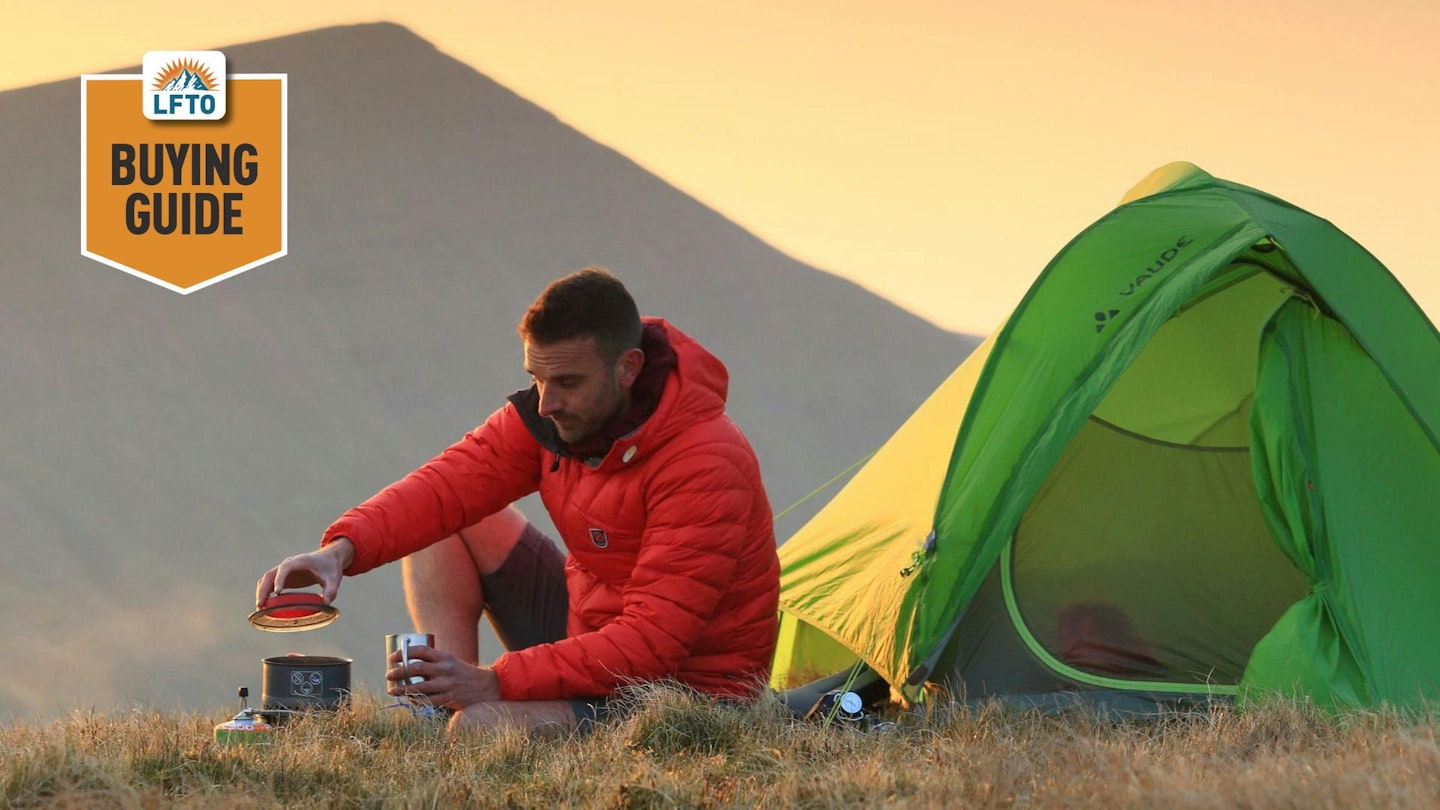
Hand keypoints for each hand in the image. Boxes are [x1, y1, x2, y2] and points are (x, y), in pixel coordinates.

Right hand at [255, 537, 354, 607]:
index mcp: (300, 561)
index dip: (280, 579)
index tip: (277, 592)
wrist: (329, 559)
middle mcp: (288, 564)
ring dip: (261, 592)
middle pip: (270, 574)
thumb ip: (331, 590)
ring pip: (267, 579)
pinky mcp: (284, 578)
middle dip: (264, 589)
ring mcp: (284, 571)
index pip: (285, 568)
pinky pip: (270, 584)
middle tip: (261, 605)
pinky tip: (265, 606)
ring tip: (260, 607)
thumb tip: (325, 603)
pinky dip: (265, 593)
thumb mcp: (334, 579)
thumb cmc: (331, 567)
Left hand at [387, 645, 501, 708]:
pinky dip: (417, 701)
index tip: (392, 657)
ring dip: (403, 689)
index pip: (421, 651)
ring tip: (392, 690)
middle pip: (417, 668)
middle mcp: (445, 669)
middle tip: (389, 674)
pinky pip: (429, 701)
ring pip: (420, 687)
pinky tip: (409, 700)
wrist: (486, 686)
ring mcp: (448, 684)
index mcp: (445, 657)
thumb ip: (434, 662)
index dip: (404, 653)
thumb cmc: (463, 674)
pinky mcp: (450, 698)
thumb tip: (407, 663)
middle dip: (399, 671)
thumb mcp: (450, 662)